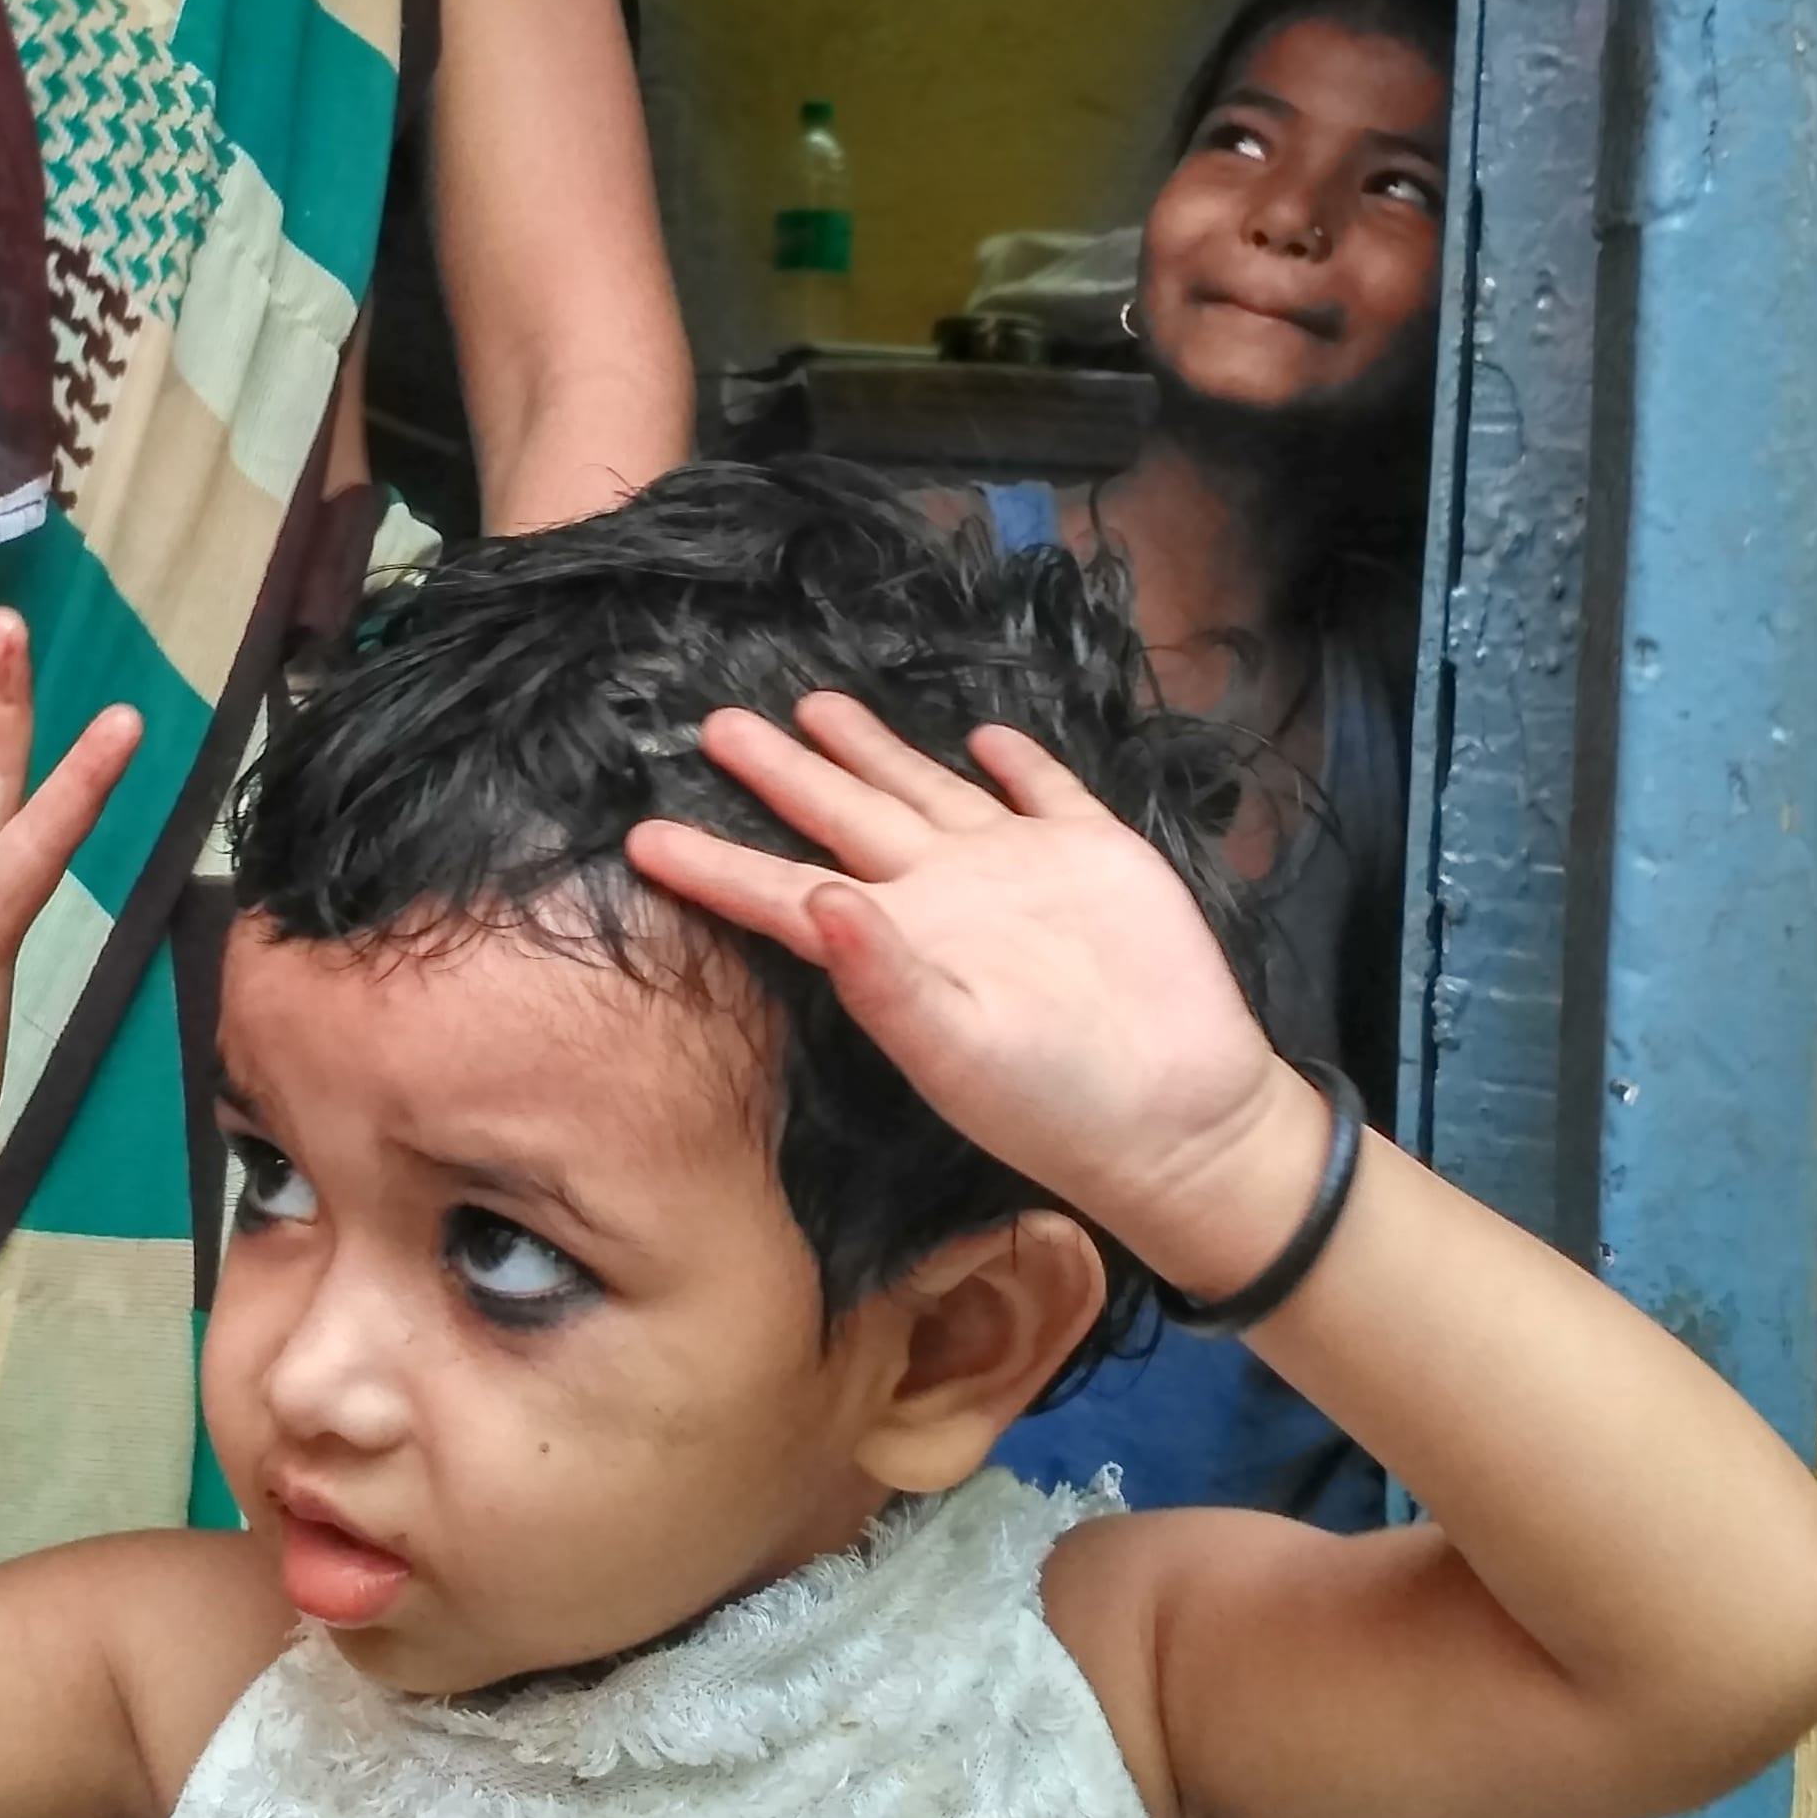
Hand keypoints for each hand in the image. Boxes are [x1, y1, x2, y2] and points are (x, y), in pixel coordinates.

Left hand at [626, 693, 1314, 1289]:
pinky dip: (1015, 761)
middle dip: (783, 768)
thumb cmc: (1053, 1100)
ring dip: (874, 748)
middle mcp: (941, 894)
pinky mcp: (1091, 853)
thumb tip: (818, 899)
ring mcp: (1015, 869)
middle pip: (842, 812)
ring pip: (925, 788)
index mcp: (893, 940)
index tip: (639, 839)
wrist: (1177, 1111)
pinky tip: (985, 737)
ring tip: (817, 706)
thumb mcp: (955, 1049)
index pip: (779, 892)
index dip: (713, 864)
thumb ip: (885, 981)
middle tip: (718, 722)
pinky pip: (1042, 789)